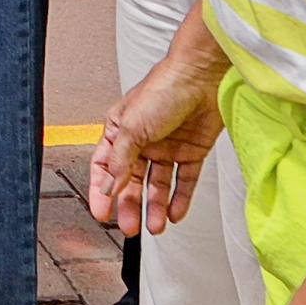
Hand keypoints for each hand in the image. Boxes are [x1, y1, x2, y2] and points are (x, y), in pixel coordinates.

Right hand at [89, 31, 230, 237]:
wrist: (204, 76)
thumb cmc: (164, 88)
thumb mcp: (132, 127)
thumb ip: (119, 162)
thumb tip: (108, 189)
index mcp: (121, 132)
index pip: (105, 169)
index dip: (102, 192)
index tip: (102, 214)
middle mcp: (143, 142)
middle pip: (132, 182)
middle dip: (129, 206)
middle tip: (129, 228)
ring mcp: (168, 148)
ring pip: (158, 185)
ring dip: (155, 207)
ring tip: (155, 227)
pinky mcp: (192, 151)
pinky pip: (184, 181)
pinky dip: (180, 199)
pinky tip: (175, 214)